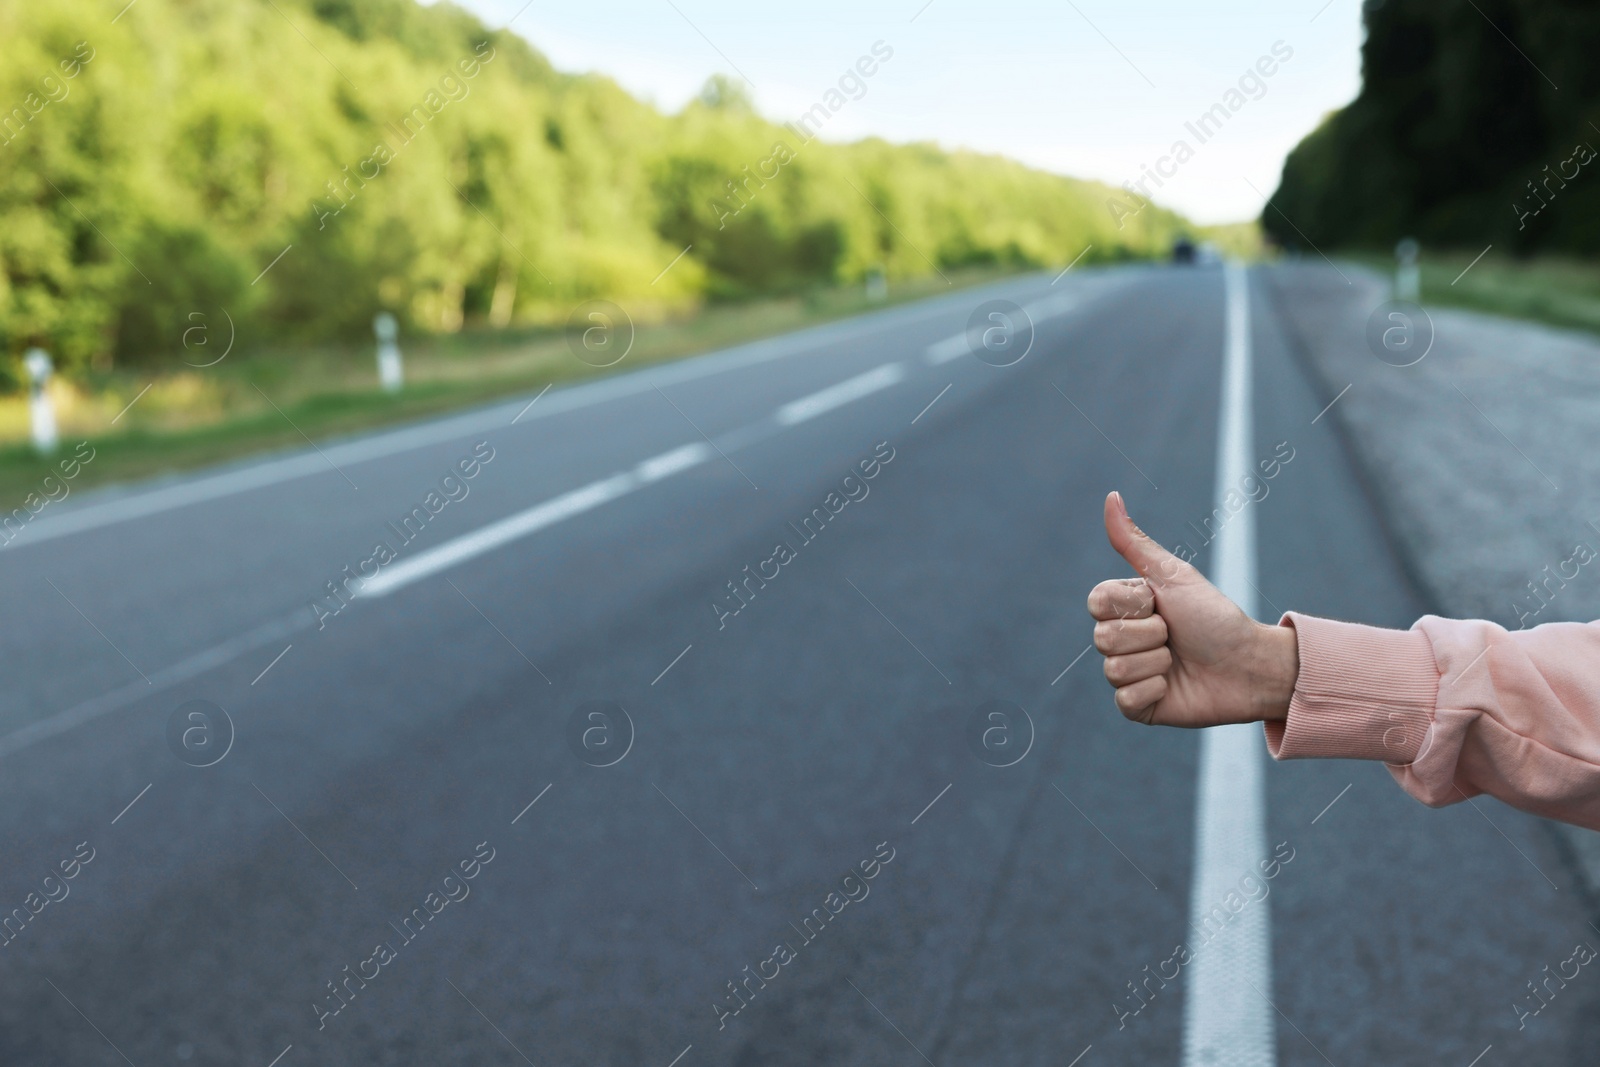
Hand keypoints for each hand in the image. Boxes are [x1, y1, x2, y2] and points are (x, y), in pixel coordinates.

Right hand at [1085, 491, 1297, 726]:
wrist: (1249, 664)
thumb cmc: (1214, 617)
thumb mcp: (1173, 576)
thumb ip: (1134, 542)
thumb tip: (1110, 496)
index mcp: (1125, 608)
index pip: (1097, 602)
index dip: (1133, 604)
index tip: (1161, 603)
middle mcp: (1122, 640)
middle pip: (1103, 638)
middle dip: (1150, 635)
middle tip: (1176, 635)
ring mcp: (1128, 674)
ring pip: (1114, 669)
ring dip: (1157, 663)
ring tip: (1179, 661)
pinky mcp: (1138, 707)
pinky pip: (1124, 700)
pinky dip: (1155, 691)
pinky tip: (1174, 686)